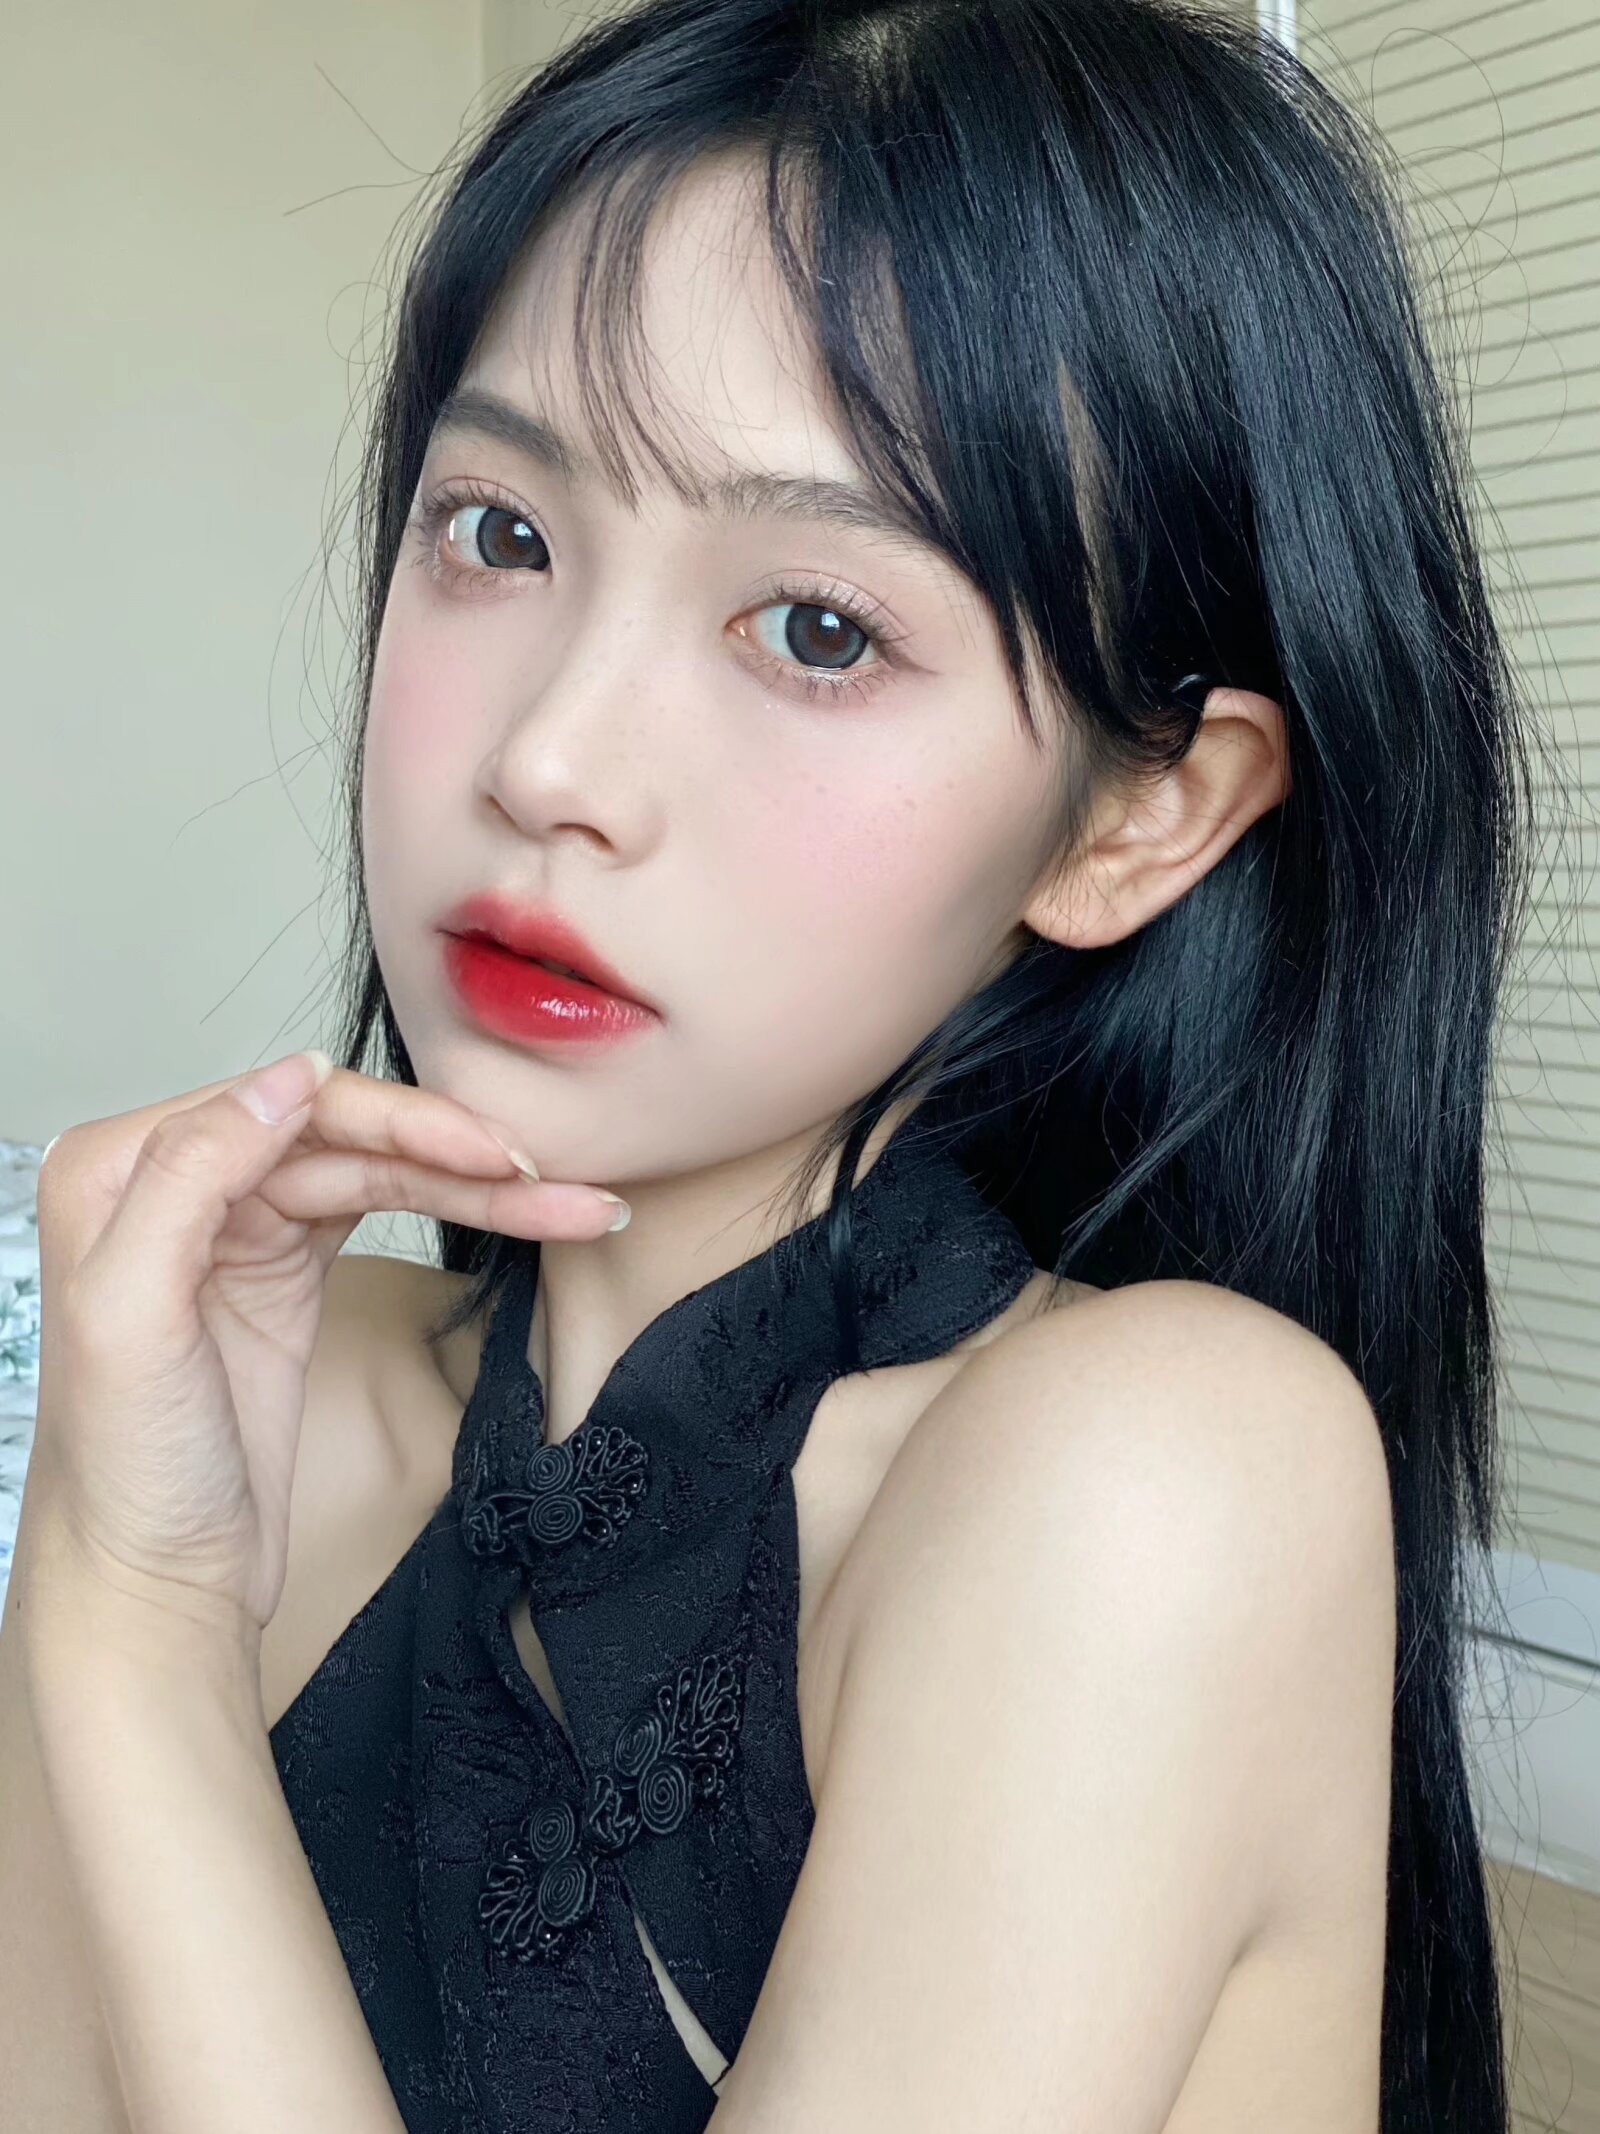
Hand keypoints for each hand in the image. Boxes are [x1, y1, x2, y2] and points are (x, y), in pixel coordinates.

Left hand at [29, 1052, 624, 1633]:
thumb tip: (289, 1079)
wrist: (162, 1586)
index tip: (485, 1148)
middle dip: (452, 1150)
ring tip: (573, 1200)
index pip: (280, 1107)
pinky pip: (388, 1211)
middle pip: (342, 1132)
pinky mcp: (293, 1267)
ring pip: (379, 1170)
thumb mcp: (131, 1314)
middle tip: (543, 1173)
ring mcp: (242, 1224)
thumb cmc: (127, 1471)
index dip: (392, 1119)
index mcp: (119, 1168)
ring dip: (479, 1184)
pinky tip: (525, 1209)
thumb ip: (190, 1178)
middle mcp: (178, 1179)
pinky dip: (461, 1211)